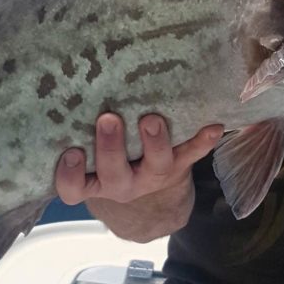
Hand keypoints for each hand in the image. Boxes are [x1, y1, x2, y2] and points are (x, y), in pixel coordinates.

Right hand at [55, 113, 222, 241]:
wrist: (152, 199)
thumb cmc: (109, 159)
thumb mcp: (89, 155)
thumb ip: (78, 130)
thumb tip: (71, 84)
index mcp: (94, 181)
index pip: (74, 187)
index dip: (70, 175)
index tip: (71, 153)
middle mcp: (121, 183)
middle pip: (114, 174)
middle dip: (111, 147)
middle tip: (108, 119)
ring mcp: (152, 176)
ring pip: (154, 165)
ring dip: (155, 142)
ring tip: (152, 120)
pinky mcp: (178, 165)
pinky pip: (192, 155)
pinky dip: (203, 141)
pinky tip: (213, 126)